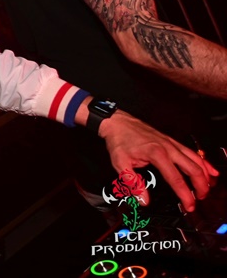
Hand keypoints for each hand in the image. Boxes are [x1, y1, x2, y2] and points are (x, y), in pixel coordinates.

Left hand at [99, 110, 217, 211]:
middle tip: (200, 199)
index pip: (176, 179)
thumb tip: (143, 199)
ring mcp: (172, 143)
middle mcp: (168, 148)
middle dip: (200, 186)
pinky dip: (203, 162)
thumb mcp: (120, 163)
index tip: (189, 205)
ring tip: (206, 189)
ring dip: (205, 175)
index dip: (185, 195)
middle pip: (193, 169)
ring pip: (196, 160)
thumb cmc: (119, 140)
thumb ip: (133, 183)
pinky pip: (192, 152)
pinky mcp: (172, 141)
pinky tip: (210, 170)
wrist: (117, 122)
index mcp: (157, 154)